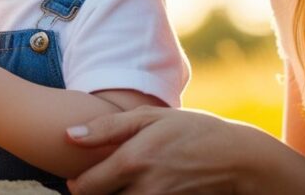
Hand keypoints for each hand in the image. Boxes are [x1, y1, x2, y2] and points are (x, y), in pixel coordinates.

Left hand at [66, 106, 270, 194]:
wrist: (235, 159)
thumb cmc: (189, 130)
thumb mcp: (149, 118)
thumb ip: (106, 128)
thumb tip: (68, 135)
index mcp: (132, 161)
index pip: (85, 187)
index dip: (76, 184)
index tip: (80, 177)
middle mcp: (143, 189)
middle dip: (94, 194)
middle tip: (100, 182)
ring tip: (120, 185)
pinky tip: (138, 189)